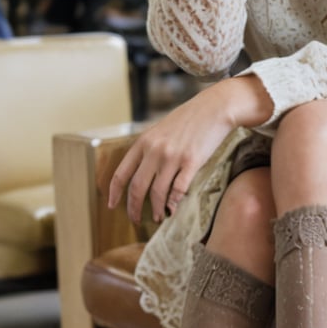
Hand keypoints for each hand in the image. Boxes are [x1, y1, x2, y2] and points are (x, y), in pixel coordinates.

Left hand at [108, 75, 272, 223]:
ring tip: (159, 217)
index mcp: (143, 142)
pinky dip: (174, 203)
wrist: (214, 107)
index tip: (111, 205)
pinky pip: (178, 189)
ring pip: (157, 193)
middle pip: (137, 187)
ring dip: (156, 209)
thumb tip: (143, 172)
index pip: (121, 173)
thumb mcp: (161, 130)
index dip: (114, 192)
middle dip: (133, 208)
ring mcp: (173, 157)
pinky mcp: (191, 162)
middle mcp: (155, 150)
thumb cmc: (189, 118)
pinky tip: (173, 208)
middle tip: (136, 219)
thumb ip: (149, 149)